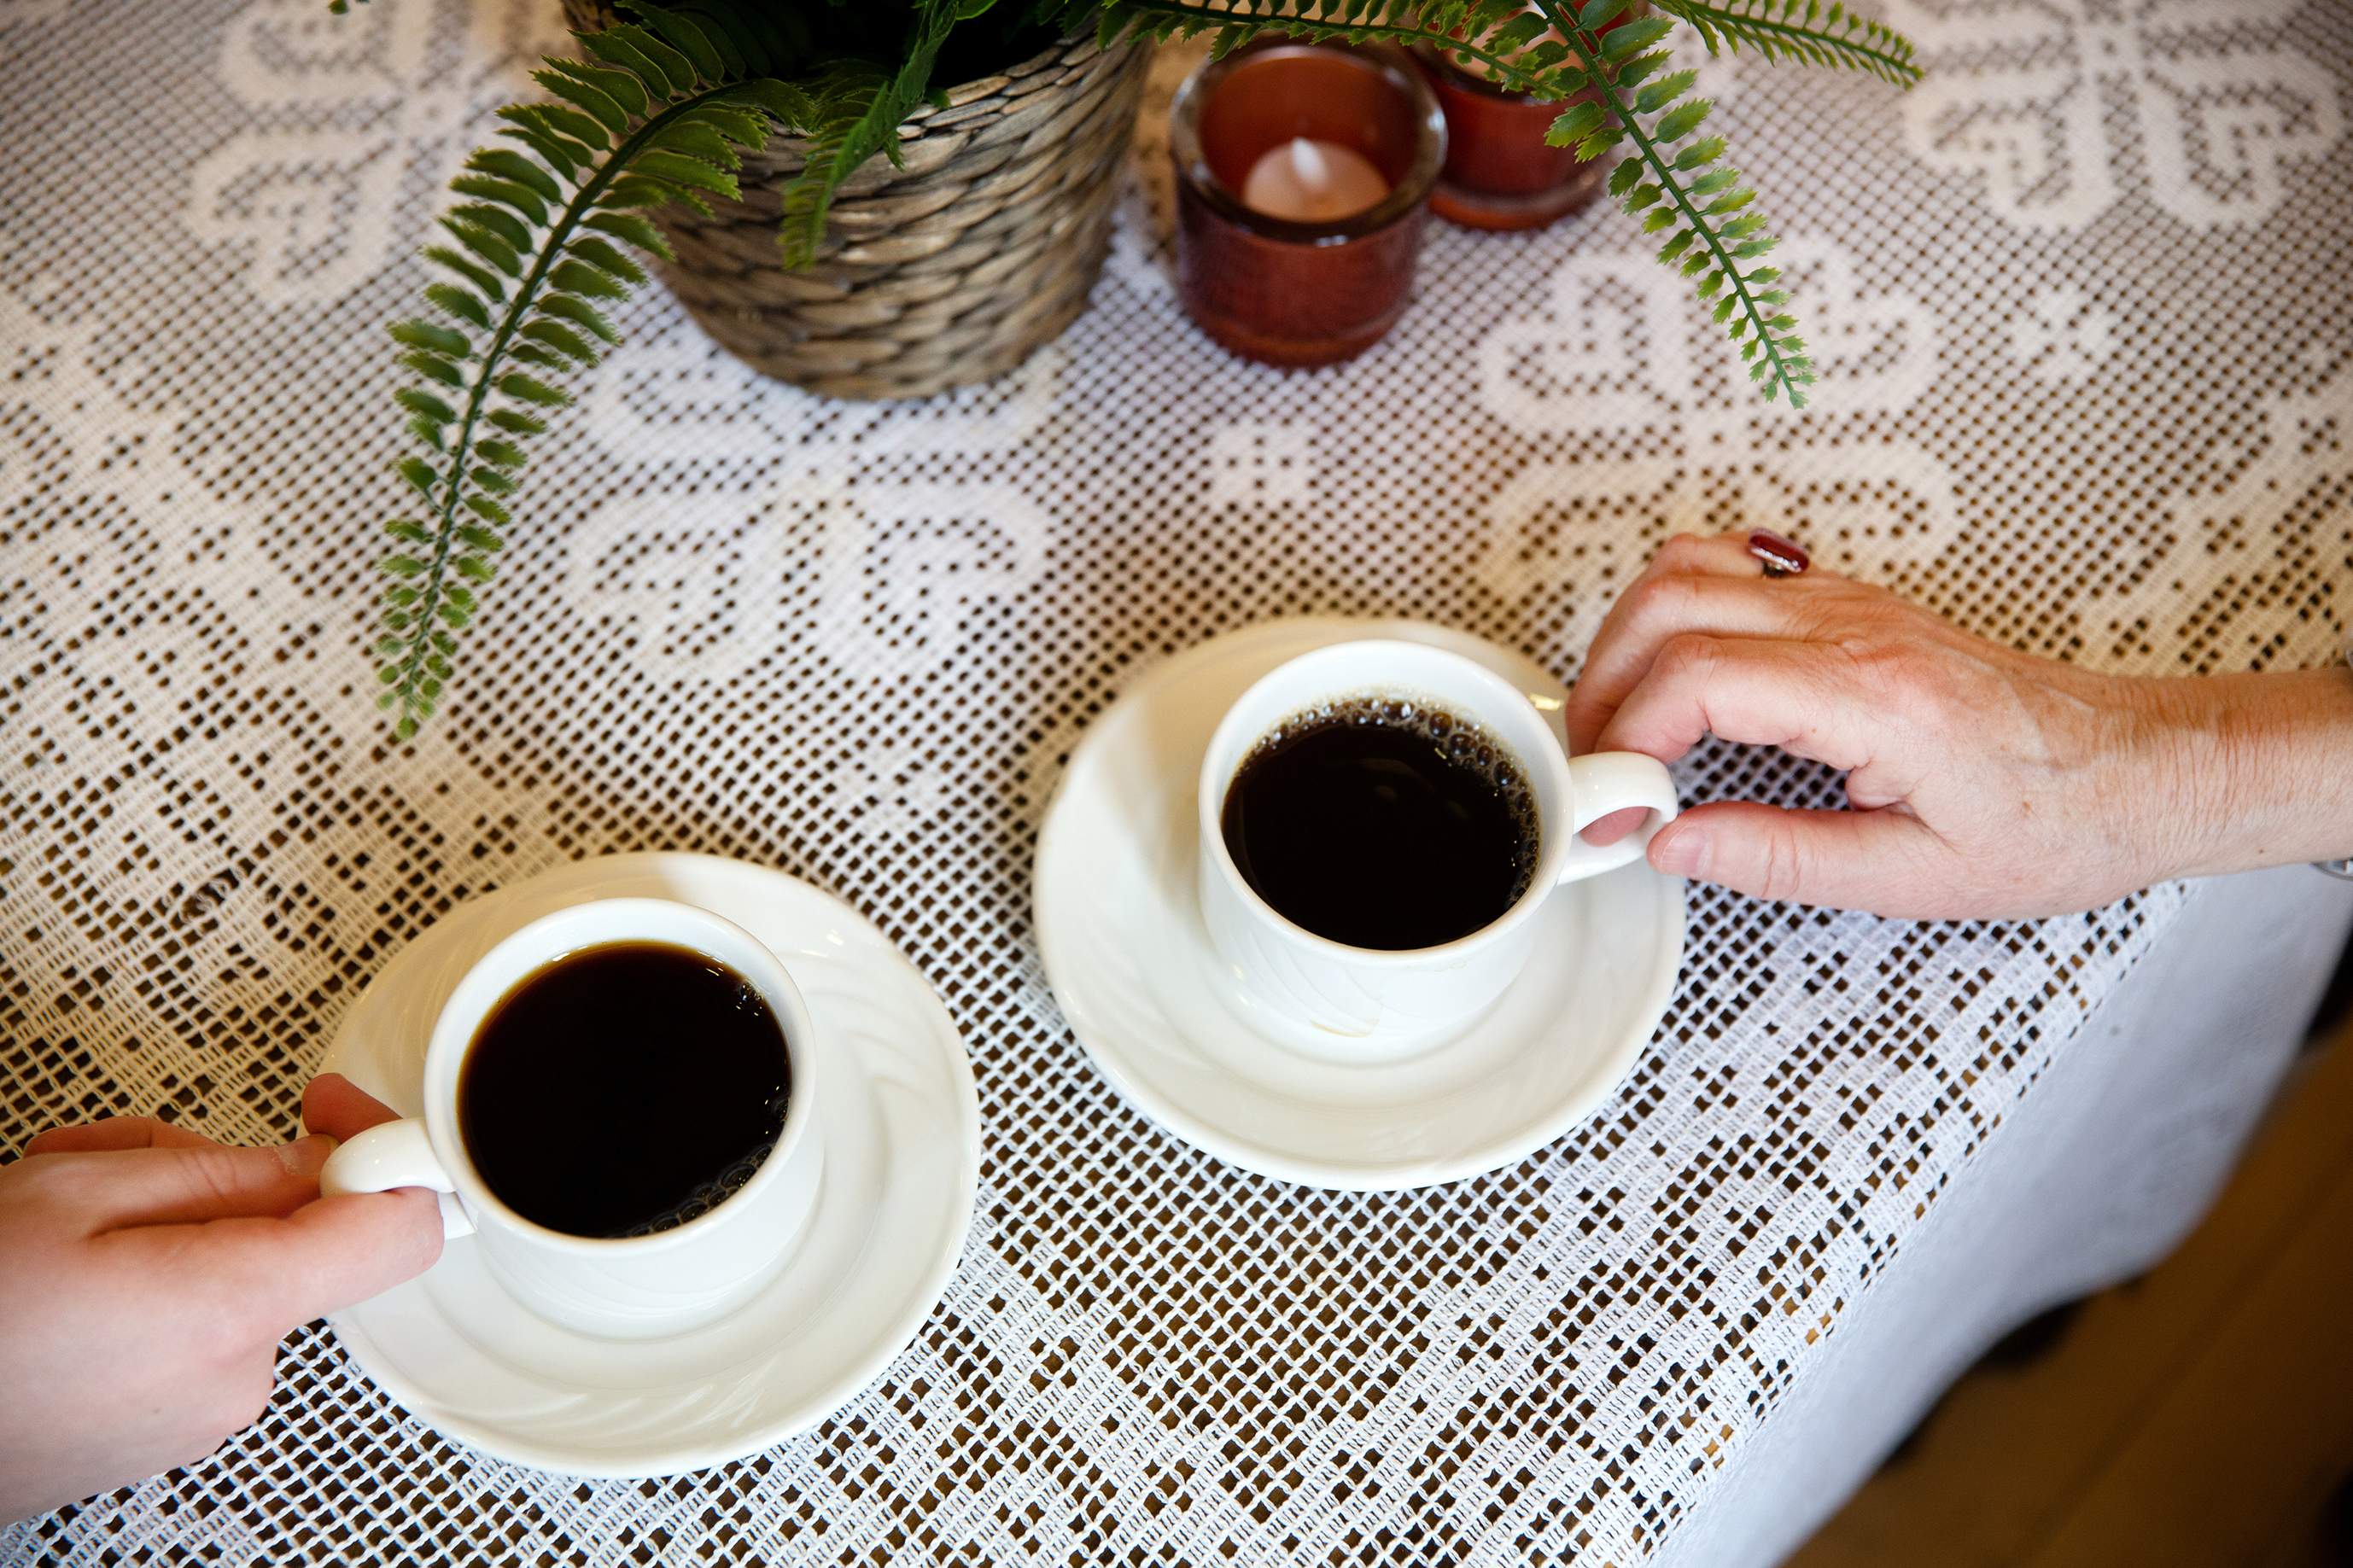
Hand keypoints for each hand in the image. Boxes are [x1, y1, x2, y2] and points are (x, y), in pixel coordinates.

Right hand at [0, 1075, 440, 1523]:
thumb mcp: (75, 1193)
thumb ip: (220, 1170)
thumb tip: (318, 1158)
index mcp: (229, 1310)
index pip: (399, 1230)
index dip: (386, 1152)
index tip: (337, 1110)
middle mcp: (236, 1376)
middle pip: (291, 1238)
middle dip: (211, 1178)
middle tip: (110, 1161)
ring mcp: (204, 1413)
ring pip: (231, 1272)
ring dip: (161, 1224)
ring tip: (54, 1219)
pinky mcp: (168, 1431)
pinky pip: (195, 1324)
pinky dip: (145, 1281)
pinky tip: (59, 1277)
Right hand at [1568, 532, 2352, 917]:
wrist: (2136, 770)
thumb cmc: (2053, 823)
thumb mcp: (1914, 878)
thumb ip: (1777, 857)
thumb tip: (1670, 843)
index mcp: (1872, 696)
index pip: (1698, 676)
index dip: (1625, 740)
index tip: (1610, 806)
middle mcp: (1851, 627)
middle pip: (1667, 602)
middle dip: (1601, 687)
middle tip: (1596, 769)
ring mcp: (1844, 602)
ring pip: (1684, 568)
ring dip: (1625, 642)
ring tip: (1621, 729)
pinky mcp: (1843, 603)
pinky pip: (1724, 569)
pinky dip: (1669, 613)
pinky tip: (1672, 678)